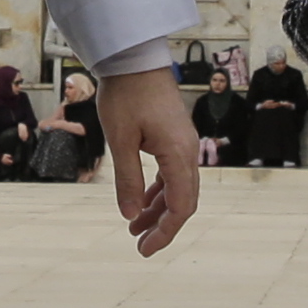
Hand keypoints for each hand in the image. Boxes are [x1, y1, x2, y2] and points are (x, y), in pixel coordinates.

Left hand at [93, 67, 202, 257]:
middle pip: (183, 201)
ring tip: (134, 227)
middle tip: (139, 245)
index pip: (181, 206)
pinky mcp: (173, 137)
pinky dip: (157, 190)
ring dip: (158, 209)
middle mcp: (187, 152)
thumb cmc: (126, 94)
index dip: (165, 231)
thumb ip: (128, 180)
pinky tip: (141, 201)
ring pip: (177, 188)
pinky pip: (171, 172)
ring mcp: (182, 144)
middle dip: (162, 225)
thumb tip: (130, 216)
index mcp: (178, 155)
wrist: (134, 58)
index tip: (145, 248)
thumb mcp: (120, 140)